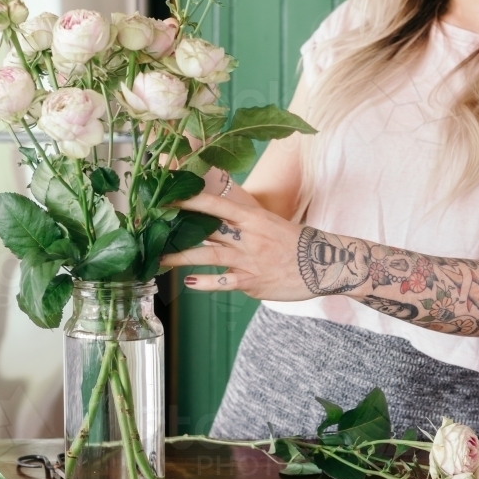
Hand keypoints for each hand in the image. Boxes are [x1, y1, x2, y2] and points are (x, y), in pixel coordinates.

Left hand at [159, 192, 314, 299]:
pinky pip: (224, 282)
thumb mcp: (271, 223)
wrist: (327, 265)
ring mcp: (250, 260)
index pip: (216, 204)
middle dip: (177, 227)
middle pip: (206, 228)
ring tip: (158, 259)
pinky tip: (189, 283)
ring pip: (208, 255)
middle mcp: (249, 237)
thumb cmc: (297, 243)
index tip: (167, 195)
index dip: (190, 199)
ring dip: (180, 257)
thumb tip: (219, 221)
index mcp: (254, 218)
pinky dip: (206, 282)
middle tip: (151, 226)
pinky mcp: (253, 282)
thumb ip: (244, 224)